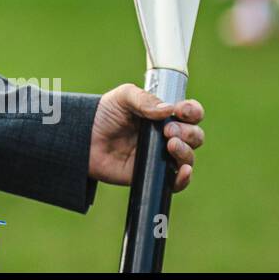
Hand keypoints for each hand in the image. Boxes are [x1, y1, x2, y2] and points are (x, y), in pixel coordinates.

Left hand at [89, 83, 204, 191]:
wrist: (83, 139)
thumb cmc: (103, 115)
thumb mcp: (122, 98)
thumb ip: (143, 99)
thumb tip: (168, 110)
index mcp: (163, 114)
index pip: (190, 113)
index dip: (192, 111)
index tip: (182, 111)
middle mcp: (167, 135)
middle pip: (195, 135)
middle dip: (188, 132)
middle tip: (168, 131)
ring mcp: (161, 156)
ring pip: (188, 157)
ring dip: (186, 151)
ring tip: (170, 145)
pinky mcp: (153, 174)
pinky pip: (177, 181)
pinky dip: (184, 178)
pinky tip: (183, 170)